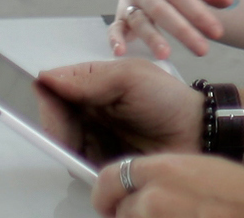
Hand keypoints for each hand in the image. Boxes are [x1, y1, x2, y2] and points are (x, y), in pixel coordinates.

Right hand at [38, 59, 203, 155]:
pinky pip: (79, 166)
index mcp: (93, 83)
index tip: (48, 107)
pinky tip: (93, 162)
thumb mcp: (130, 78)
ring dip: (68, 147)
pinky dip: (79, 165)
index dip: (46, 97)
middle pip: (54, 118)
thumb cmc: (166, 99)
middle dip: (57, 127)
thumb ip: (89, 78)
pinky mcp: (101, 164)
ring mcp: (94, 138)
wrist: (197, 136)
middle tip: (72, 134)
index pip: (55, 88)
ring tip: (90, 148)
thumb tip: (47, 77)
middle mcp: (89, 110)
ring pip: (63, 143)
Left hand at [92, 154, 243, 217]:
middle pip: (120, 212)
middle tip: (155, 216)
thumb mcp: (195, 168)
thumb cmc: (240, 193)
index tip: (107, 202)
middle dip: (130, 217)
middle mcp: (154, 198)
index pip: (109, 178)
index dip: (106, 194)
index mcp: (161, 169)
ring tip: (179, 216)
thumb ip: (161, 176)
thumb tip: (139, 191)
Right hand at [113, 0, 236, 58]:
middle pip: (161, 9)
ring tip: (166, 55)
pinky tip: (120, 53)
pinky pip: (115, 28)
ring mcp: (128, 1)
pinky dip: (115, 39)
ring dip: (151, 38)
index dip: (198, 14)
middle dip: (182, 31)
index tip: (218, 32)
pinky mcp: (120, 16)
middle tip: (203, 50)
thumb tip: (226, 1)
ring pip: (139, 20)